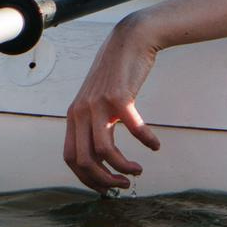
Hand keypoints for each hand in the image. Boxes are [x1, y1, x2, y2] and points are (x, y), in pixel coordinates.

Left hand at [63, 14, 164, 191]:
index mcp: (73, 116)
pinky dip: (145, 141)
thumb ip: (94, 121)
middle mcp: (81, 112)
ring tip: (137, 170)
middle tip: (122, 184)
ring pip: (105, 150)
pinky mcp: (119, 96)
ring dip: (123, 166)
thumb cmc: (117, 72)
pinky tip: (154, 145)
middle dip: (103, 179)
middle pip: (85, 160)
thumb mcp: (97, 99)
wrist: (129, 40)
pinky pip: (132, 128)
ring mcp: (98, 104)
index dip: (86, 178)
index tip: (105, 185)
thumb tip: (101, 152)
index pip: (71, 158)